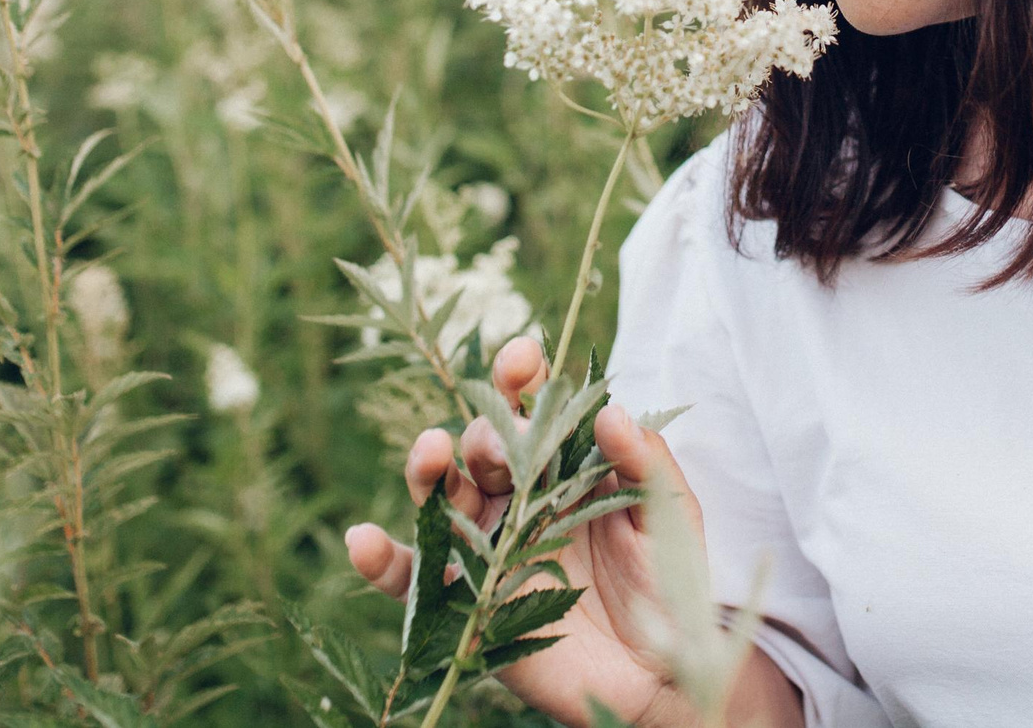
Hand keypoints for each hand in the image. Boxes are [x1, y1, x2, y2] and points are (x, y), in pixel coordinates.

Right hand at [343, 336, 797, 727]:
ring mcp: (485, 547)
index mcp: (562, 467)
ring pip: (438, 498)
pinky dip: (380, 561)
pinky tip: (363, 540)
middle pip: (479, 448)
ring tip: (430, 451)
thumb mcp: (669, 516)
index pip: (531, 409)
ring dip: (426, 470)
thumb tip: (610, 410)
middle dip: (485, 434)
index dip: (520, 378)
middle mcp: (516, 498)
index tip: (521, 359)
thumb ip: (644, 462)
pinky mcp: (464, 601)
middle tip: (504, 447)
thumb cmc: (667, 587)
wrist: (657, 673)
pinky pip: (410, 579)